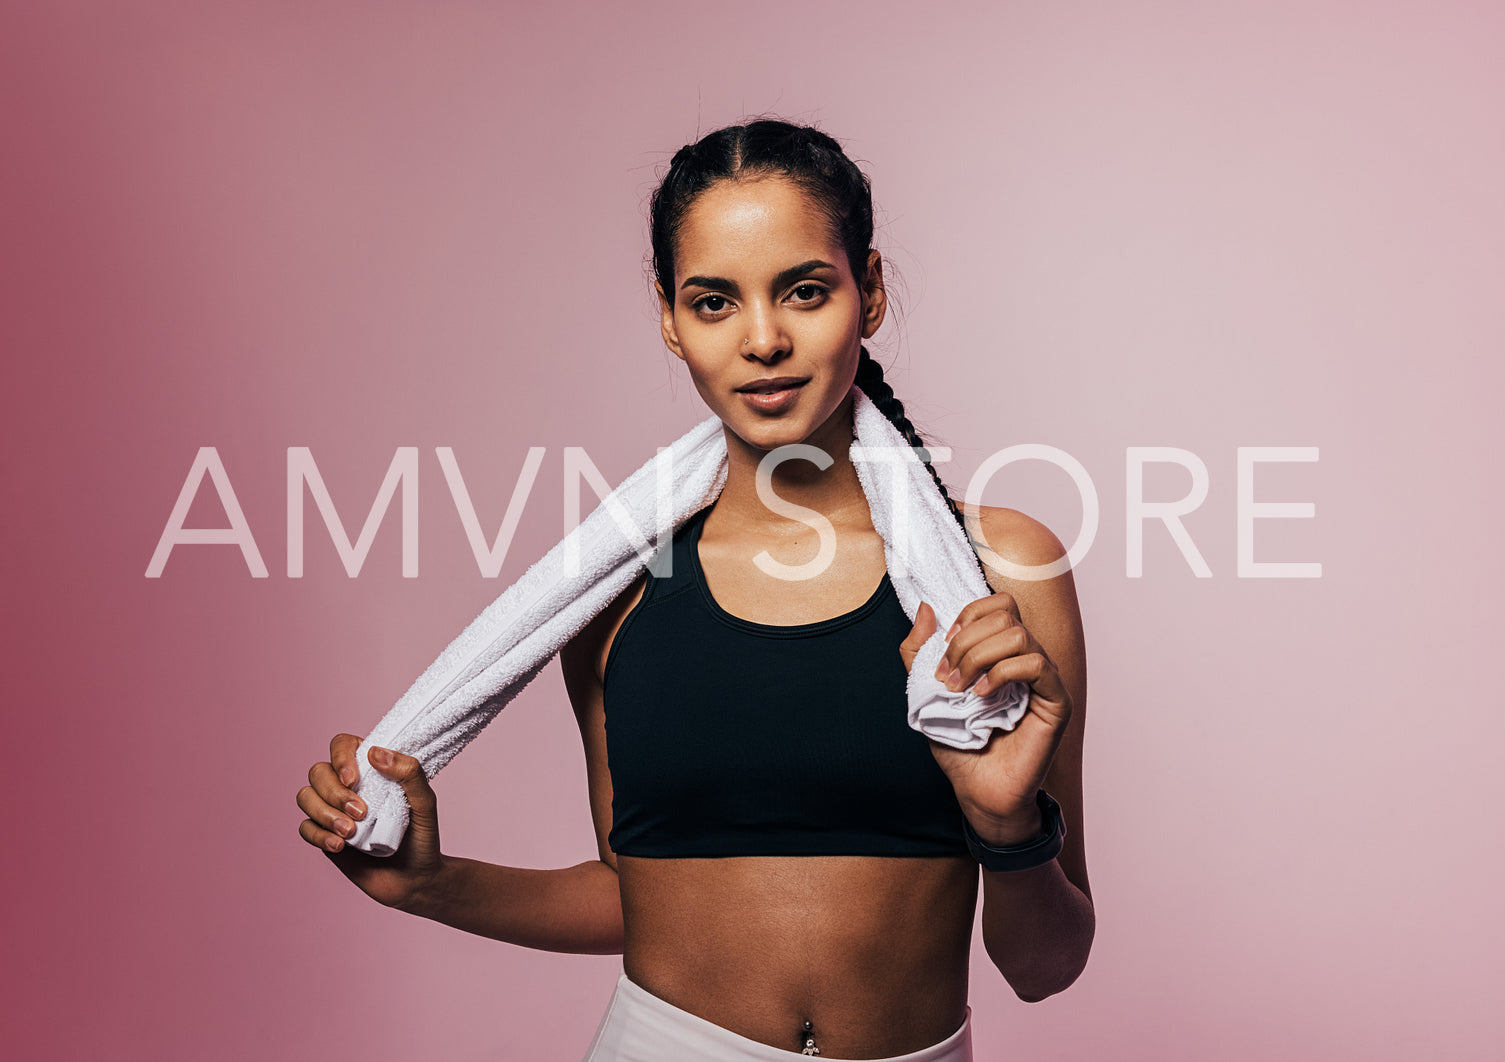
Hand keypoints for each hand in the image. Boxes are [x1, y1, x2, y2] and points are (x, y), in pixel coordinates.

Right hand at [296, 733, 444, 909]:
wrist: (416, 880)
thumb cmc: (422, 837)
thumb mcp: (425, 802)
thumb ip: (409, 773)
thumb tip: (374, 752)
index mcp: (371, 770)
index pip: (342, 745)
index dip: (341, 757)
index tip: (354, 779)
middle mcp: (348, 787)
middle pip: (317, 772)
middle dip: (334, 793)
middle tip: (362, 814)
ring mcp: (333, 811)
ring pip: (305, 796)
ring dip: (324, 813)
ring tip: (350, 834)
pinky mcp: (325, 837)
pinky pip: (304, 828)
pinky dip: (318, 836)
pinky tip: (340, 847)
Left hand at [899, 595, 1073, 846]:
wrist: (977, 790)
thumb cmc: (958, 743)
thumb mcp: (924, 691)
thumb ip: (918, 651)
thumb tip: (925, 608)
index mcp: (1002, 651)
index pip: (998, 604)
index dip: (969, 616)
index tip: (944, 646)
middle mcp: (1027, 658)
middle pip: (1005, 614)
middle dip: (966, 642)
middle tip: (947, 678)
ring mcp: (1044, 678)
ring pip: (1018, 635)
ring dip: (978, 658)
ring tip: (960, 690)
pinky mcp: (1056, 701)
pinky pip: (1036, 664)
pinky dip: (1002, 674)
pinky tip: (983, 697)